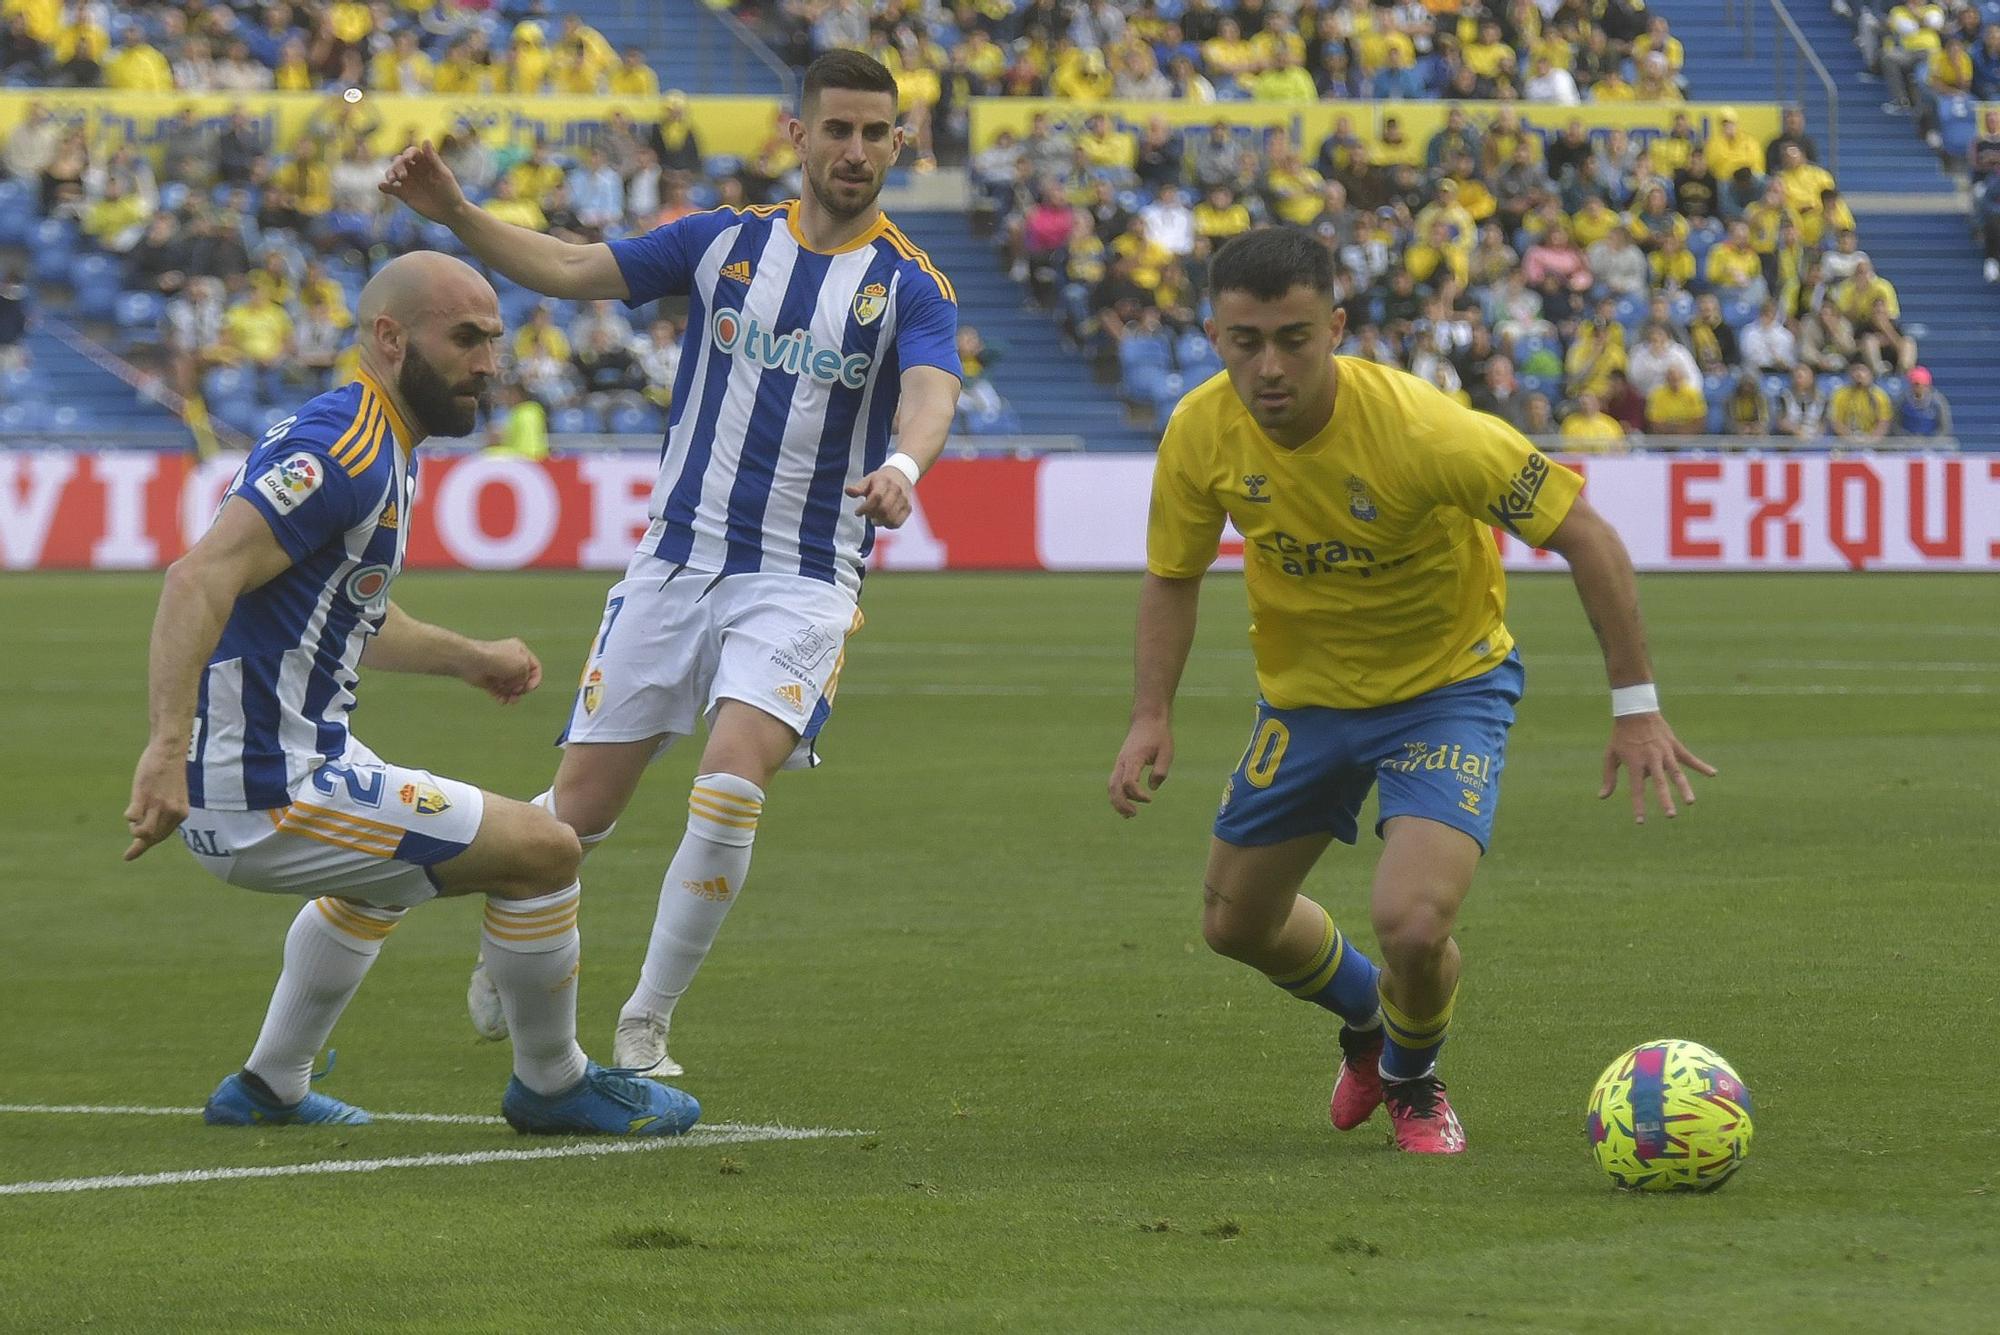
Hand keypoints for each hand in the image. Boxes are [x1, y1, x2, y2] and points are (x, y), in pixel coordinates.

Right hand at [124, 741, 189, 861]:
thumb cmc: (168, 773)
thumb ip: (165, 812)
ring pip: (142, 831)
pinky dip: (130, 816)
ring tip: (133, 815)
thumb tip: (147, 829)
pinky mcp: (144, 794)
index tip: (127, 856)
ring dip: (133, 827)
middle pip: (150, 837)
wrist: (170, 751)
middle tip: (133, 825)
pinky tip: (130, 811)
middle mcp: (171, 812)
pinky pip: (133, 815)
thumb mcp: (173, 796)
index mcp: (180, 813)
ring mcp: (158, 804)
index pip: (161, 836)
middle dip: (138, 835)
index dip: (144, 846)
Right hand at [378, 140, 467, 224]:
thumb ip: (433, 159)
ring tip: (391, 180)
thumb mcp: (443, 175)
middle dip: (397, 166)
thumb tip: (425, 140)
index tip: (407, 159)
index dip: (407, 154)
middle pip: (399, 161)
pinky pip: (391, 189)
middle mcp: (413, 169)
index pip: (411, 152)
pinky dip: (385, 187)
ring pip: (393, 173)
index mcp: (424, 162)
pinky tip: (382, 186)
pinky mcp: (403, 194)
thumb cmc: (450, 191)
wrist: (450, 212)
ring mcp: (407, 181)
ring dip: (389, 174)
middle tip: (402, 176)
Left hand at [463, 638, 541, 704]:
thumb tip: (518, 687)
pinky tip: (502, 701)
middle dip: (522, 689)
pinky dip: (502, 697)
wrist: (472, 661)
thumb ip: (526, 677)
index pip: (535, 668)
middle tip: (517, 692)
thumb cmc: (498, 660)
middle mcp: (510, 660)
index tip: (529, 688)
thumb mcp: (522, 665)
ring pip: (511, 687)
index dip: (535, 680)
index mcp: (520, 651)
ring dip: (513, 696)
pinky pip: (500, 691)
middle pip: (523, 679)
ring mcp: (499, 671)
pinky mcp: (489, 680)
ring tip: (510, 701)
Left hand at [845, 467, 913, 526]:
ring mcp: (904, 500)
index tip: (857, 512)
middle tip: (866, 515)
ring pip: (890, 518)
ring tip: (874, 518)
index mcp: (885, 482)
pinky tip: (882, 520)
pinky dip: (887, 525)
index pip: (876, 497)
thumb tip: (847, 491)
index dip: (865, 508)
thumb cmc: (881, 479)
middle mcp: (897, 490)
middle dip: (871, 515)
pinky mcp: (908, 508)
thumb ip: (858, 487)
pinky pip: (897, 523)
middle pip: (884, 509)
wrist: (902, 475)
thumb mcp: (868, 479)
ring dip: (879, 522)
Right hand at [1108, 716, 1173, 817]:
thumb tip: (1152, 788)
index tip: (1149, 799)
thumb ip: (1160, 771)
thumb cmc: (1158, 735)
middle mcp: (1122, 761)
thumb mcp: (1166, 752)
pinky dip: (1117, 795)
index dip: (1137, 795)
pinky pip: (1114, 782)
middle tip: (1134, 815)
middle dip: (1121, 803)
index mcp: (1134, 758)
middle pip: (1114, 787)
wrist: (1147, 720)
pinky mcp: (1121, 764)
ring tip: (1129, 815)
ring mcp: (1119, 763)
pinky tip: (1127, 806)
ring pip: (1111, 786)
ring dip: (1117, 802)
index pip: (1128, 782)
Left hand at [1599, 712, 1715, 823]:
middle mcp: (1651, 758)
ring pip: (1676, 773)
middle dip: (1665, 800)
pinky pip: (1689, 758)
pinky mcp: (1674, 745)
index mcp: (1635, 762)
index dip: (1639, 806)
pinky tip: (1713, 774)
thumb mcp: (1610, 755)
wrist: (1635, 712)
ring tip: (1690, 802)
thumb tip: (1602, 797)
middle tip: (1671, 815)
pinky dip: (1701, 765)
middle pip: (1660, 783)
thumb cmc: (1621, 737)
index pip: (1637, 789)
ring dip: (1684, 788)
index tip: (1640, 822)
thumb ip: (1609, 777)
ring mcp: (1664, 752)